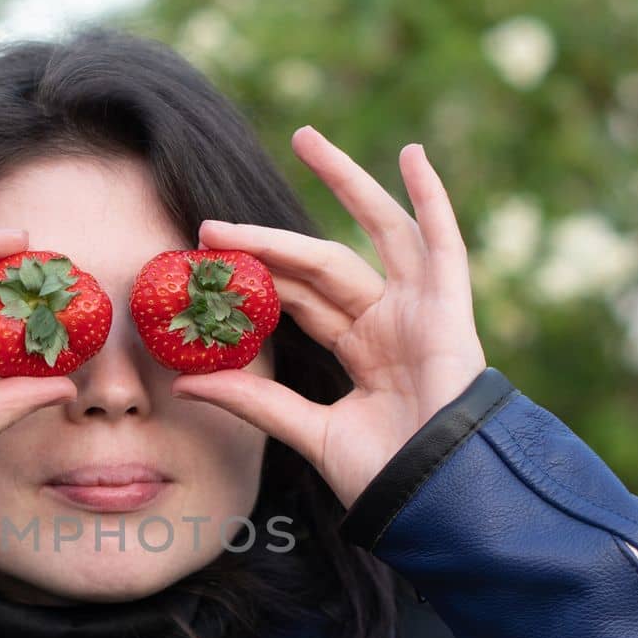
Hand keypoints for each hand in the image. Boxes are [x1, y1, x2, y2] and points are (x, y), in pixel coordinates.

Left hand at [170, 126, 487, 509]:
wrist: (436, 498)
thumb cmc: (384, 477)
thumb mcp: (307, 433)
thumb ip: (256, 402)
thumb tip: (188, 386)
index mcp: (359, 351)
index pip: (297, 299)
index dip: (254, 278)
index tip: (202, 262)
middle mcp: (387, 323)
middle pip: (321, 261)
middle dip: (269, 239)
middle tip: (212, 222)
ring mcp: (419, 311)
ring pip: (375, 233)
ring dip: (344, 183)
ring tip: (305, 139)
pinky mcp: (450, 308)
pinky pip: (443, 242)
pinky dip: (432, 198)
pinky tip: (411, 156)